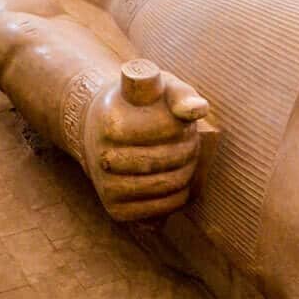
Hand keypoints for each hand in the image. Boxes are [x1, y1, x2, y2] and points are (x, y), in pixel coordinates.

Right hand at [83, 59, 208, 221]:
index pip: (168, 129)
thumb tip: (198, 109)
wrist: (100, 129)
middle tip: (190, 139)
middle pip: (170, 159)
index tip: (182, 120)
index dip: (184, 125)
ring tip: (184, 157)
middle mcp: (102, 157)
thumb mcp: (158, 88)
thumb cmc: (140, 105)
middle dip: (190, 148)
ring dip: (187, 171)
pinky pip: (161, 210)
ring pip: (168, 185)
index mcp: (111, 121)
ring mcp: (106, 185)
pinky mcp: (115, 209)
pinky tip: (175, 178)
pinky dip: (177, 196)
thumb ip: (180, 94)